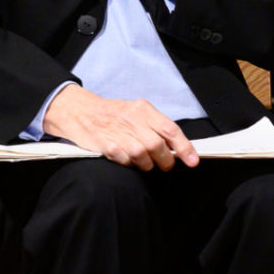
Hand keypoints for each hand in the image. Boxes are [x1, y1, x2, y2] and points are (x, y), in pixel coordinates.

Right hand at [43, 86, 199, 170]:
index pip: (170, 130)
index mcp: (144, 110)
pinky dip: (130, 164)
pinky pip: (126, 162)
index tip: (193, 161)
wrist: (80, 111)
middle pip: (158, 146)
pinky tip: (128, 158)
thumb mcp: (136, 111)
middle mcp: (132, 120)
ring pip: (143, 157)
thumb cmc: (113, 114)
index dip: (185, 147)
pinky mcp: (106, 145)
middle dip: (166, 160)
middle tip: (166, 164)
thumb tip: (176, 146)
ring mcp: (118, 133)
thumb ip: (155, 126)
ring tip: (145, 161)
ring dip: (148, 164)